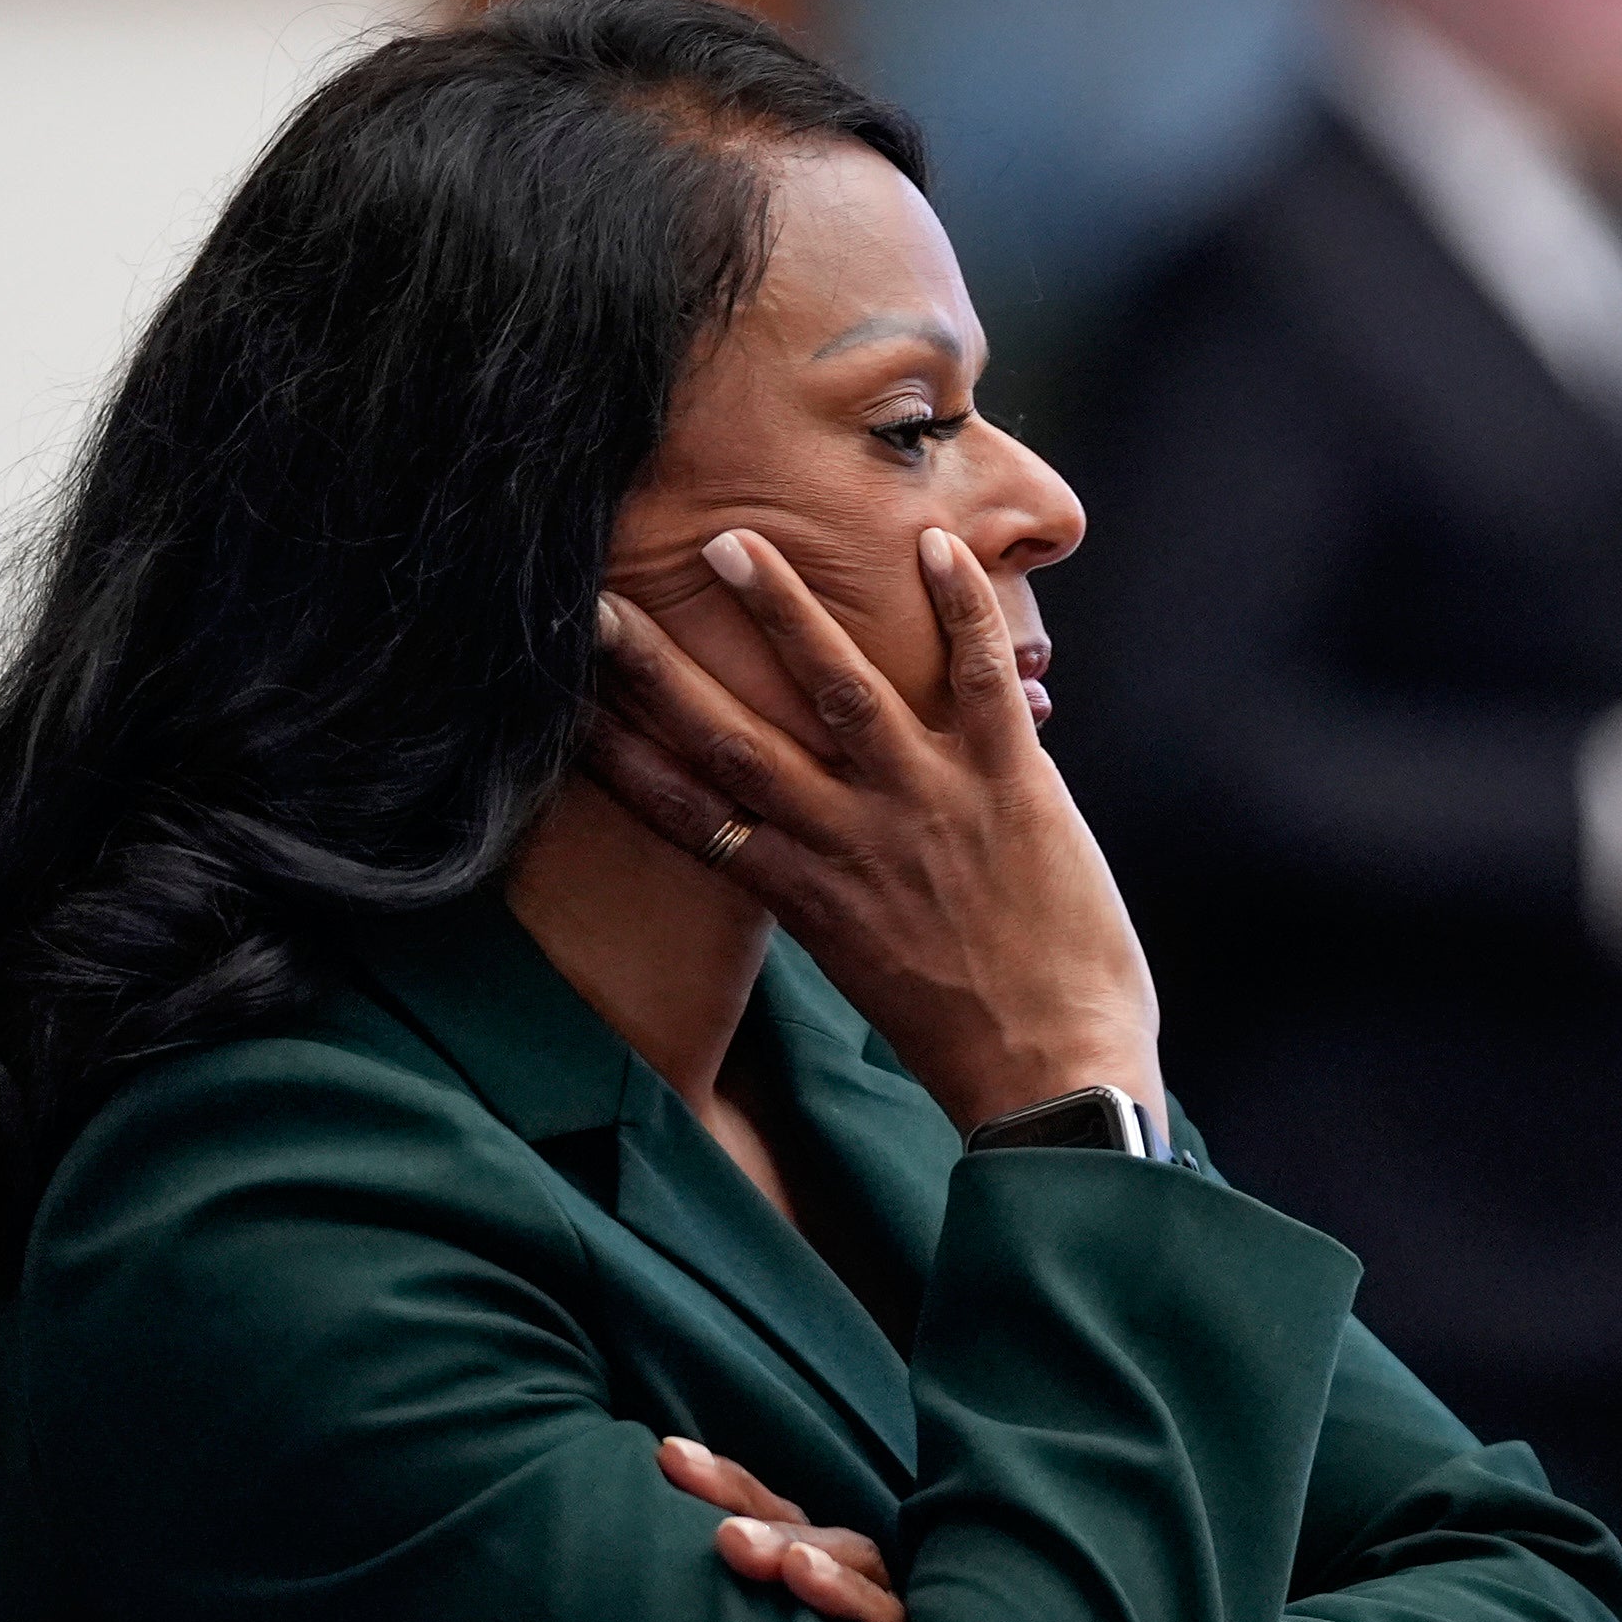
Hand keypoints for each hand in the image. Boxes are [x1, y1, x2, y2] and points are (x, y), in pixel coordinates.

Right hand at [591, 526, 1162, 1131]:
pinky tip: (929, 545)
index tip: (565, 703)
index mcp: (802, 892)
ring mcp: (925, 804)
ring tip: (737, 545)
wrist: (1056, 1076)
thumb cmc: (967, 1032)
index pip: (688, 812)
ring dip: (784, 611)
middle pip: (731, 739)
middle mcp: (846, 840)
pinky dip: (958, 609)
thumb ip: (831, 886)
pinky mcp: (1010, 784)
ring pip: (839, 688)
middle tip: (601, 606)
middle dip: (659, 669)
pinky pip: (977, 679)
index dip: (619, 755)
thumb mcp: (865, 960)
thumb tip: (813, 831)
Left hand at [657, 1436, 906, 1621]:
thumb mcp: (725, 1612)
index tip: (668, 1457)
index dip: (723, 1482)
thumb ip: (699, 1566)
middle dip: (775, 1534)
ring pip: (868, 1595)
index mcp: (803, 1555)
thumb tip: (622, 1498)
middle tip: (727, 1538)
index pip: (764, 1510)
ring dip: (832, 1580)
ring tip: (797, 1570)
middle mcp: (848, 1585)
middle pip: (821, 1543)